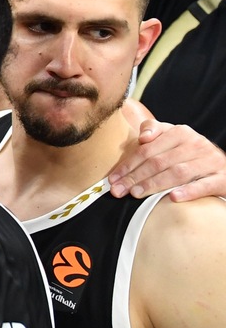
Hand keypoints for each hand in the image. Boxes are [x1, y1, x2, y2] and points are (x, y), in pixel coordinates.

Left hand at [108, 120, 225, 201]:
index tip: (112, 179)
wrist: (223, 166)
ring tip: (136, 194)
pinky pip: (204, 185)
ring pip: (178, 173)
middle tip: (119, 191)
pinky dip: (188, 191)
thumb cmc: (189, 153)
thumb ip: (154, 130)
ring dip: (154, 184)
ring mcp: (210, 161)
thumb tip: (142, 137)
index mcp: (180, 133)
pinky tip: (172, 198)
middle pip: (158, 162)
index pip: (147, 149)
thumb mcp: (172, 137)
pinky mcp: (222, 178)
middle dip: (135, 177)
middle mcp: (196, 144)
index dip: (127, 164)